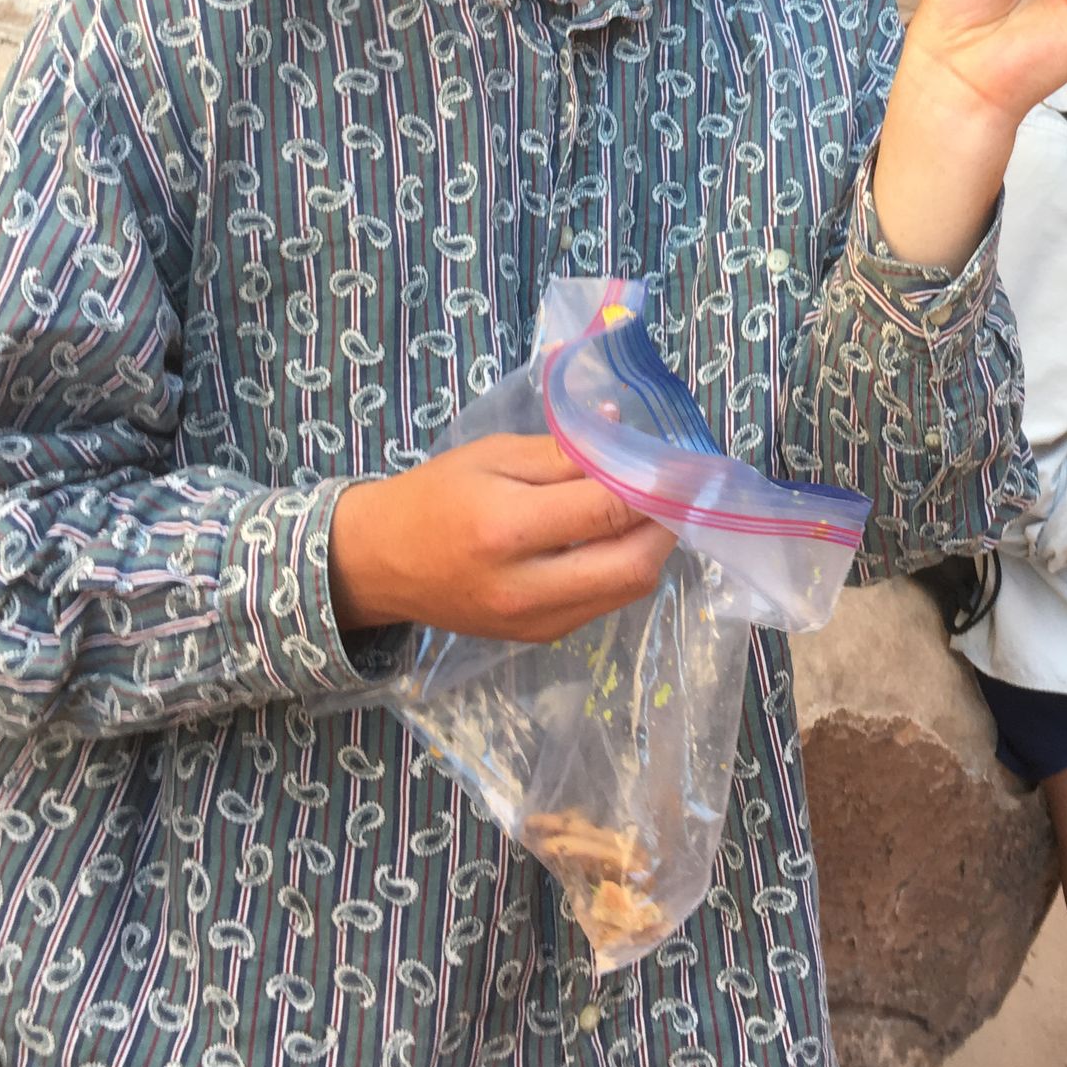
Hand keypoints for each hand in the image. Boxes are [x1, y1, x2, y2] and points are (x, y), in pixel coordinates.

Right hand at [328, 436, 675, 640]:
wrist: (381, 563)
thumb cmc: (434, 495)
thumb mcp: (494, 455)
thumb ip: (564, 450)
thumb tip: (624, 429)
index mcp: (507, 528)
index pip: (608, 508)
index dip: (656, 484)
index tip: (685, 461)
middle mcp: (526, 586)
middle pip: (633, 565)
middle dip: (668, 524)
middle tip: (678, 489)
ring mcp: (535, 621)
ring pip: (627, 590)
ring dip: (651, 548)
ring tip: (651, 507)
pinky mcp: (539, 636)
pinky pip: (603, 602)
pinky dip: (622, 568)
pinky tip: (615, 537)